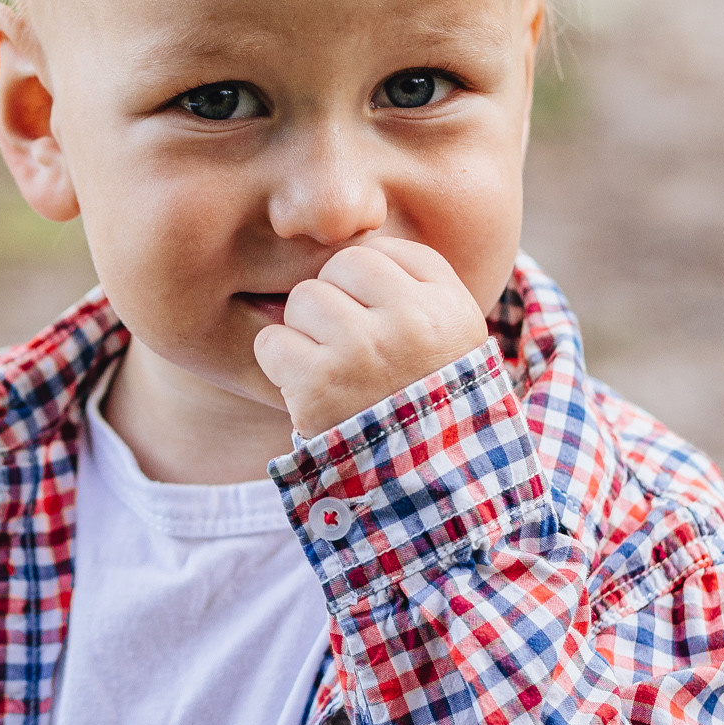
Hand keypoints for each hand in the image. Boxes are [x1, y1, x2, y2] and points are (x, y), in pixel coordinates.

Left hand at [253, 238, 489, 439]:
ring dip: (304, 332)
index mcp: (449, 306)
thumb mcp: (452, 341)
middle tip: (349, 346)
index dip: (367, 282)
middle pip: (340, 266)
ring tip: (332, 368)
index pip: (384, 250)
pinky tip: (306, 386)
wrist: (423, 487)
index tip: (374, 317)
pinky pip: (271, 340)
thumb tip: (349, 236)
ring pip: (302, 299)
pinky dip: (279, 363)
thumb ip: (415, 287)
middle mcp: (410, 322)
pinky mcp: (319, 383)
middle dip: (334, 300)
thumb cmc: (427, 404)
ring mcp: (363, 350)